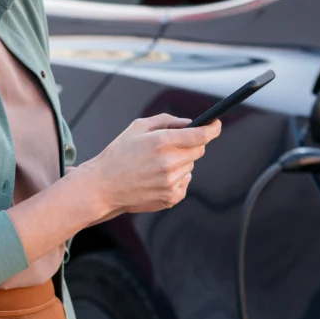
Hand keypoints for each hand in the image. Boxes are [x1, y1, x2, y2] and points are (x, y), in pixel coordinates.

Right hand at [84, 114, 221, 216]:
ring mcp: (170, 182)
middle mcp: (168, 163)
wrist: (103, 186)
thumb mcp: (137, 127)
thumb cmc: (118, 154)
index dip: (213, 128)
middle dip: (191, 145)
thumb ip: (166, 120)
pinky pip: (185, 183)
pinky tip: (158, 177)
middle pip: (199, 151)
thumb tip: (188, 122)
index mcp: (161, 142)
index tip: (216, 125)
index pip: (200, 135)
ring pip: (191, 167)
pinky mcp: (170, 198)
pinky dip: (177, 179)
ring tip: (157, 164)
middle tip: (173, 146)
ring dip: (181, 163)